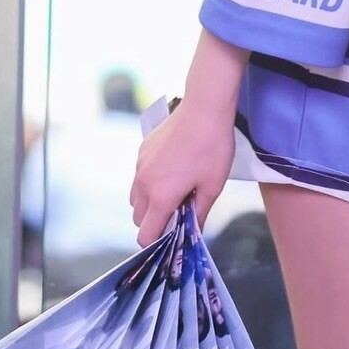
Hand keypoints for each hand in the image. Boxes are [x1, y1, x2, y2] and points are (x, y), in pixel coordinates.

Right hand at [129, 98, 234, 246]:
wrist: (205, 108)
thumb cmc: (212, 148)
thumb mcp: (212, 185)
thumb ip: (199, 214)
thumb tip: (194, 233)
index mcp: (160, 197)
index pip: (145, 236)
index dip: (158, 241)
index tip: (175, 233)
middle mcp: (143, 183)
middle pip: (138, 218)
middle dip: (155, 220)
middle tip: (179, 209)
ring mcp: (139, 165)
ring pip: (136, 197)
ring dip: (150, 201)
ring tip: (176, 189)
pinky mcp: (142, 150)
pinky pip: (139, 175)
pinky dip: (150, 180)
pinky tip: (173, 167)